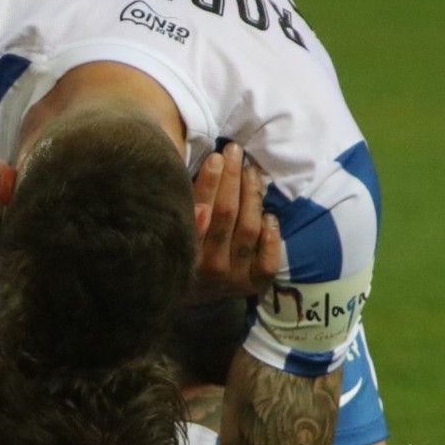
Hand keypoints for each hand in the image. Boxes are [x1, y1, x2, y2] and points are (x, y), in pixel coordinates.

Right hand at [190, 143, 283, 301]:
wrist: (191, 291)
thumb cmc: (180, 246)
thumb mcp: (173, 227)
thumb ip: (182, 204)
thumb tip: (196, 177)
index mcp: (182, 251)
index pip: (199, 210)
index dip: (209, 181)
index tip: (216, 157)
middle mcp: (206, 267)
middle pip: (226, 214)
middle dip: (232, 179)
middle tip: (235, 153)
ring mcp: (231, 278)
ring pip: (249, 229)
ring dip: (253, 196)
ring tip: (251, 172)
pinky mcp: (251, 285)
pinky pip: (268, 261)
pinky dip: (271, 237)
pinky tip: (269, 216)